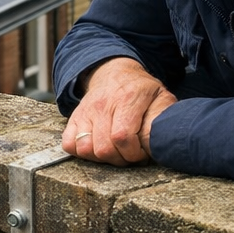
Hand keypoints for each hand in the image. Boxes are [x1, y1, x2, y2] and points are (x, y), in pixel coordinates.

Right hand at [61, 57, 176, 165]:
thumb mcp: (160, 96)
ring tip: (114, 152)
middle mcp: (102, 105)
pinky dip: (81, 152)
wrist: (114, 73)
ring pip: (85, 148)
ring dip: (101, 158)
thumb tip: (162, 140)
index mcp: (127, 99)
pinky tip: (97, 148)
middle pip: (104, 147)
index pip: (122, 137)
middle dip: (120, 159)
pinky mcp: (74, 118)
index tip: (141, 153)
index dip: (133, 153)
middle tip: (130, 154)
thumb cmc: (140, 90)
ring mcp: (86, 112)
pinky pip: (69, 144)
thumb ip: (164, 117)